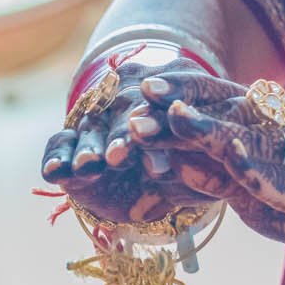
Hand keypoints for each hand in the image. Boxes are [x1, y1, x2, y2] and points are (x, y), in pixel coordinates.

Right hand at [41, 51, 233, 230]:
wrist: (151, 187)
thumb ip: (217, 165)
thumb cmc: (194, 173)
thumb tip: (229, 153)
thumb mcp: (211, 171)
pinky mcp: (71, 143)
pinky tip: (54, 172)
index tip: (155, 132)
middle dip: (121, 134)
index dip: (158, 117)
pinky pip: (59, 145)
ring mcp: (97, 121)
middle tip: (120, 156)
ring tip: (89, 166)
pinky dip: (56, 158)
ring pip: (90, 127)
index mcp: (166, 97)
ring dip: (89, 147)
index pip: (164, 102)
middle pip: (121, 112)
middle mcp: (127, 102)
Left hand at [131, 72, 284, 271]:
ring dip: (210, 131)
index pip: (218, 101)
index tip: (138, 87)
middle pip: (227, 112)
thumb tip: (175, 166)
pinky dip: (263, 173)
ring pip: (253, 140)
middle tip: (140, 104)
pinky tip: (238, 163)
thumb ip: (219, 179)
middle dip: (181, 107)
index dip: (179, 94)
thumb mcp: (258, 196)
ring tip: (175, 121)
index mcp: (271, 124)